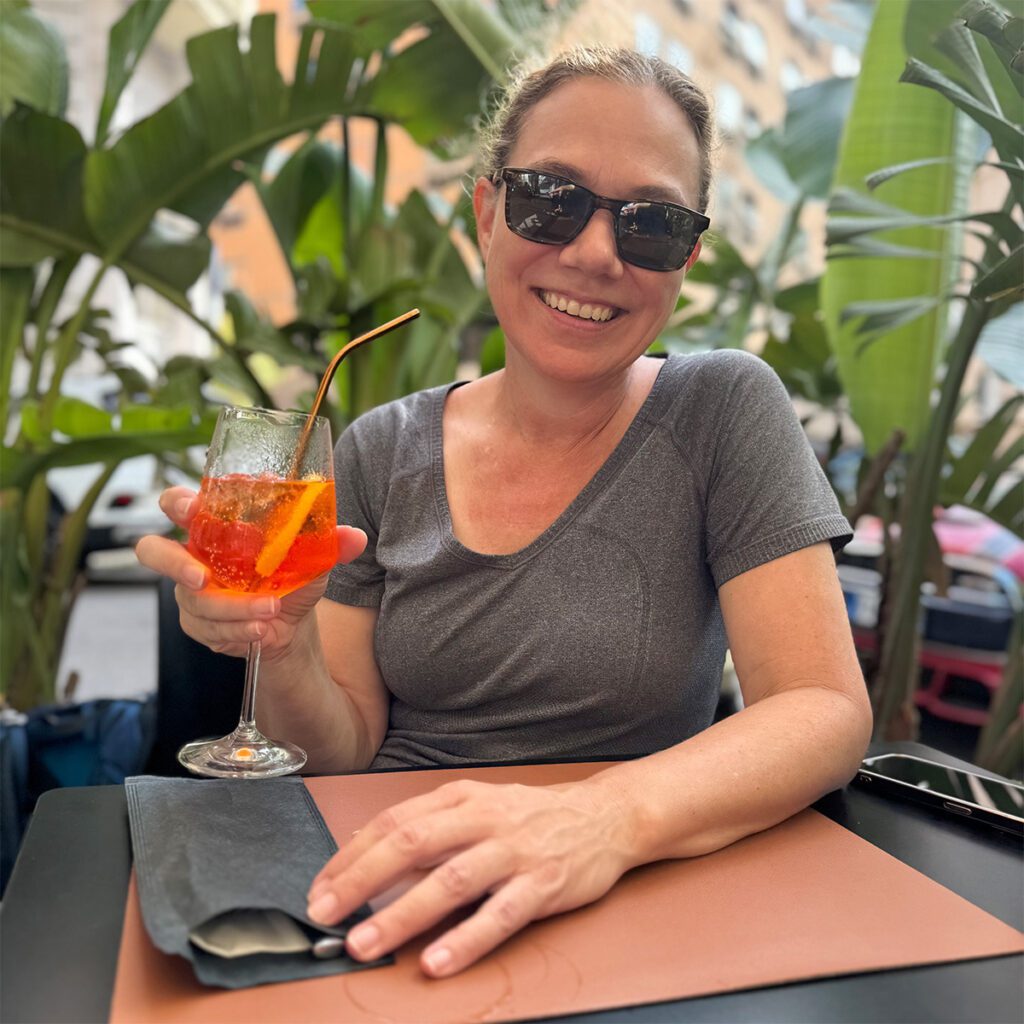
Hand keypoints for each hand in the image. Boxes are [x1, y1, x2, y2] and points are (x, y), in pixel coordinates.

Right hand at [134, 485, 365, 658]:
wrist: (292, 621)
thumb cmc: (292, 575)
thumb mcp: (312, 557)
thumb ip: (330, 543)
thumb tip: (354, 537)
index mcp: (215, 526)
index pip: (177, 504)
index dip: (177, 503)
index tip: (192, 508)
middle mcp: (194, 555)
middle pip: (153, 551)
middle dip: (174, 564)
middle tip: (202, 577)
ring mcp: (190, 591)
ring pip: (194, 601)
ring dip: (232, 609)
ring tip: (269, 613)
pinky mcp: (197, 622)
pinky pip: (206, 628)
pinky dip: (237, 630)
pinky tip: (259, 632)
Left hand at [306, 779, 636, 976]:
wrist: (604, 817)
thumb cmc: (530, 815)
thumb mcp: (475, 803)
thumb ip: (424, 824)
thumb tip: (361, 846)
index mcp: (461, 798)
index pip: (395, 822)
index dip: (352, 855)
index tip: (320, 887)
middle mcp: (483, 819)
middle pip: (413, 844)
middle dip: (362, 879)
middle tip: (325, 912)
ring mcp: (514, 852)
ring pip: (450, 881)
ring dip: (402, 913)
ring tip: (366, 942)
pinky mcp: (543, 884)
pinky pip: (500, 915)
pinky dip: (466, 939)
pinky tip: (438, 961)